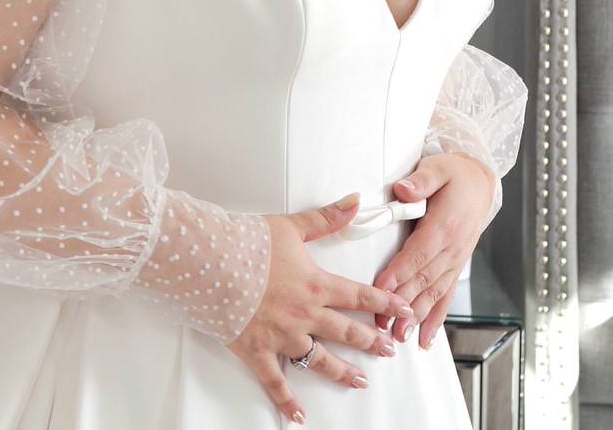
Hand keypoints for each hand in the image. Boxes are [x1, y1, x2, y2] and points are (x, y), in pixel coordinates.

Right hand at [229, 194, 413, 423]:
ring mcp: (283, 337)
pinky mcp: (258, 351)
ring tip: (359, 381)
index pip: (361, 297)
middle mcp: (306, 315)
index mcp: (316, 285)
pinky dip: (287, 402)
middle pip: (348, 332)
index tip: (403, 311)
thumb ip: (325, 219)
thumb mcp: (290, 226)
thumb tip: (354, 203)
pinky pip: (276, 382)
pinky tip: (298, 416)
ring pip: (321, 360)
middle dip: (372, 342)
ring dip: (343, 372)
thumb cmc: (244, 244)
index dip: (386, 305)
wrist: (209, 263)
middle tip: (388, 349)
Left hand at [372, 153, 496, 349]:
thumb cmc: (454, 174)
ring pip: (434, 293)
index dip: (398, 273)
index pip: (418, 253)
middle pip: (424, 280)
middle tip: (384, 325)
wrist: (479, 181)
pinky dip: (436, 319)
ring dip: (417, 317)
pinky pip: (446, 297)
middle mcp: (452, 248)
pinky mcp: (455, 267)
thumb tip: (404, 189)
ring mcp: (455, 261)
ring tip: (400, 336)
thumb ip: (420, 180)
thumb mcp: (437, 168)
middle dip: (402, 304)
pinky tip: (425, 339)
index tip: (380, 290)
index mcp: (445, 225)